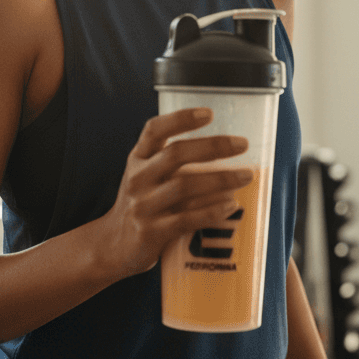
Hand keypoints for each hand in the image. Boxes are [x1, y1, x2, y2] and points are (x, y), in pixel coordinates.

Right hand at [102, 107, 252, 279]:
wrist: (113, 245)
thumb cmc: (141, 204)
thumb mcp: (145, 175)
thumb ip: (171, 161)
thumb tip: (225, 149)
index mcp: (138, 159)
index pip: (154, 130)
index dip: (180, 119)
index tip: (209, 113)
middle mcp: (138, 178)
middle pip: (175, 155)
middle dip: (212, 146)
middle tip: (242, 144)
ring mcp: (143, 206)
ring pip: (185, 186)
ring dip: (220, 179)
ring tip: (246, 176)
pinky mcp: (152, 232)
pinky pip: (186, 219)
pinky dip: (211, 211)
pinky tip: (231, 205)